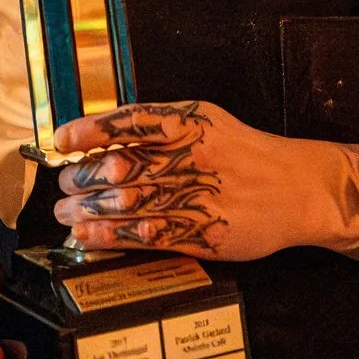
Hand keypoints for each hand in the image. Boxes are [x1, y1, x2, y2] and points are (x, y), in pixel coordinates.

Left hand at [51, 100, 326, 260]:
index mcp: (188, 124)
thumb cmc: (244, 152)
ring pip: (127, 204)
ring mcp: (195, 198)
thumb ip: (159, 127)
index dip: (90, 131)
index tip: (62, 140)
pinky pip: (147, 236)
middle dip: (82, 178)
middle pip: (120, 167)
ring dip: (88, 211)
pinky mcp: (201, 234)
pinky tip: (88, 236)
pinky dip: (111, 236)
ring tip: (65, 214)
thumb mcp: (204, 121)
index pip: (128, 122)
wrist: (296, 188)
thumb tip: (104, 137)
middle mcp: (188, 158)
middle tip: (64, 186)